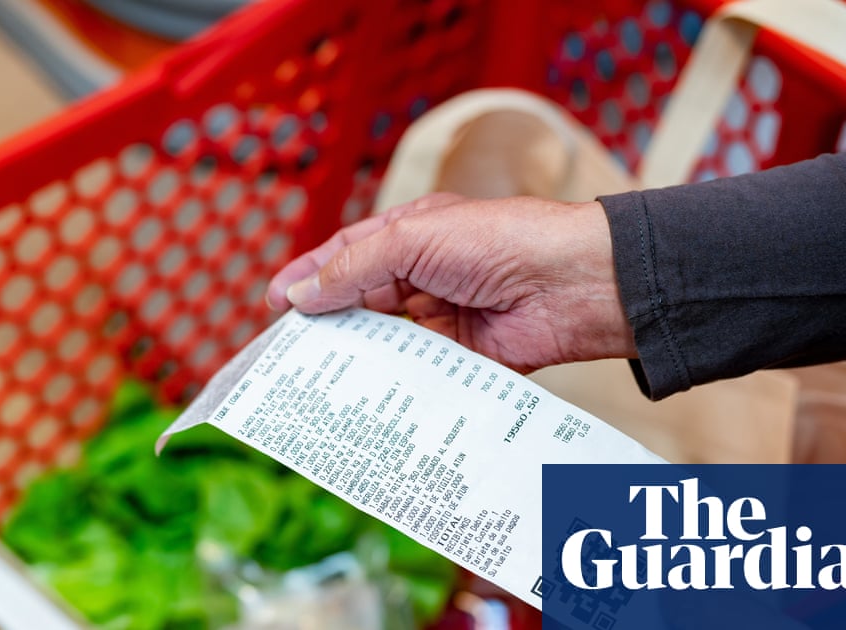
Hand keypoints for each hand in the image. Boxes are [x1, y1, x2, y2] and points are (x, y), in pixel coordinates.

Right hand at [266, 193, 635, 372]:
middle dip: (325, 321)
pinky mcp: (463, 356)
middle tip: (286, 349)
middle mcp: (424, 274)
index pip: (347, 255)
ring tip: (313, 376)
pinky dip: (392, 380)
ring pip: (385, 339)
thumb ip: (354, 267)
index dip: (308, 276)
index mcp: (411, 234)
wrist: (571, 283)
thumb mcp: (413, 239)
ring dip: (355, 354)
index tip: (273, 303)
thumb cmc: (499, 240)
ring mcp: (443, 316)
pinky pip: (417, 370)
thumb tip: (300, 292)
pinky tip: (363, 394)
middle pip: (360, 300)